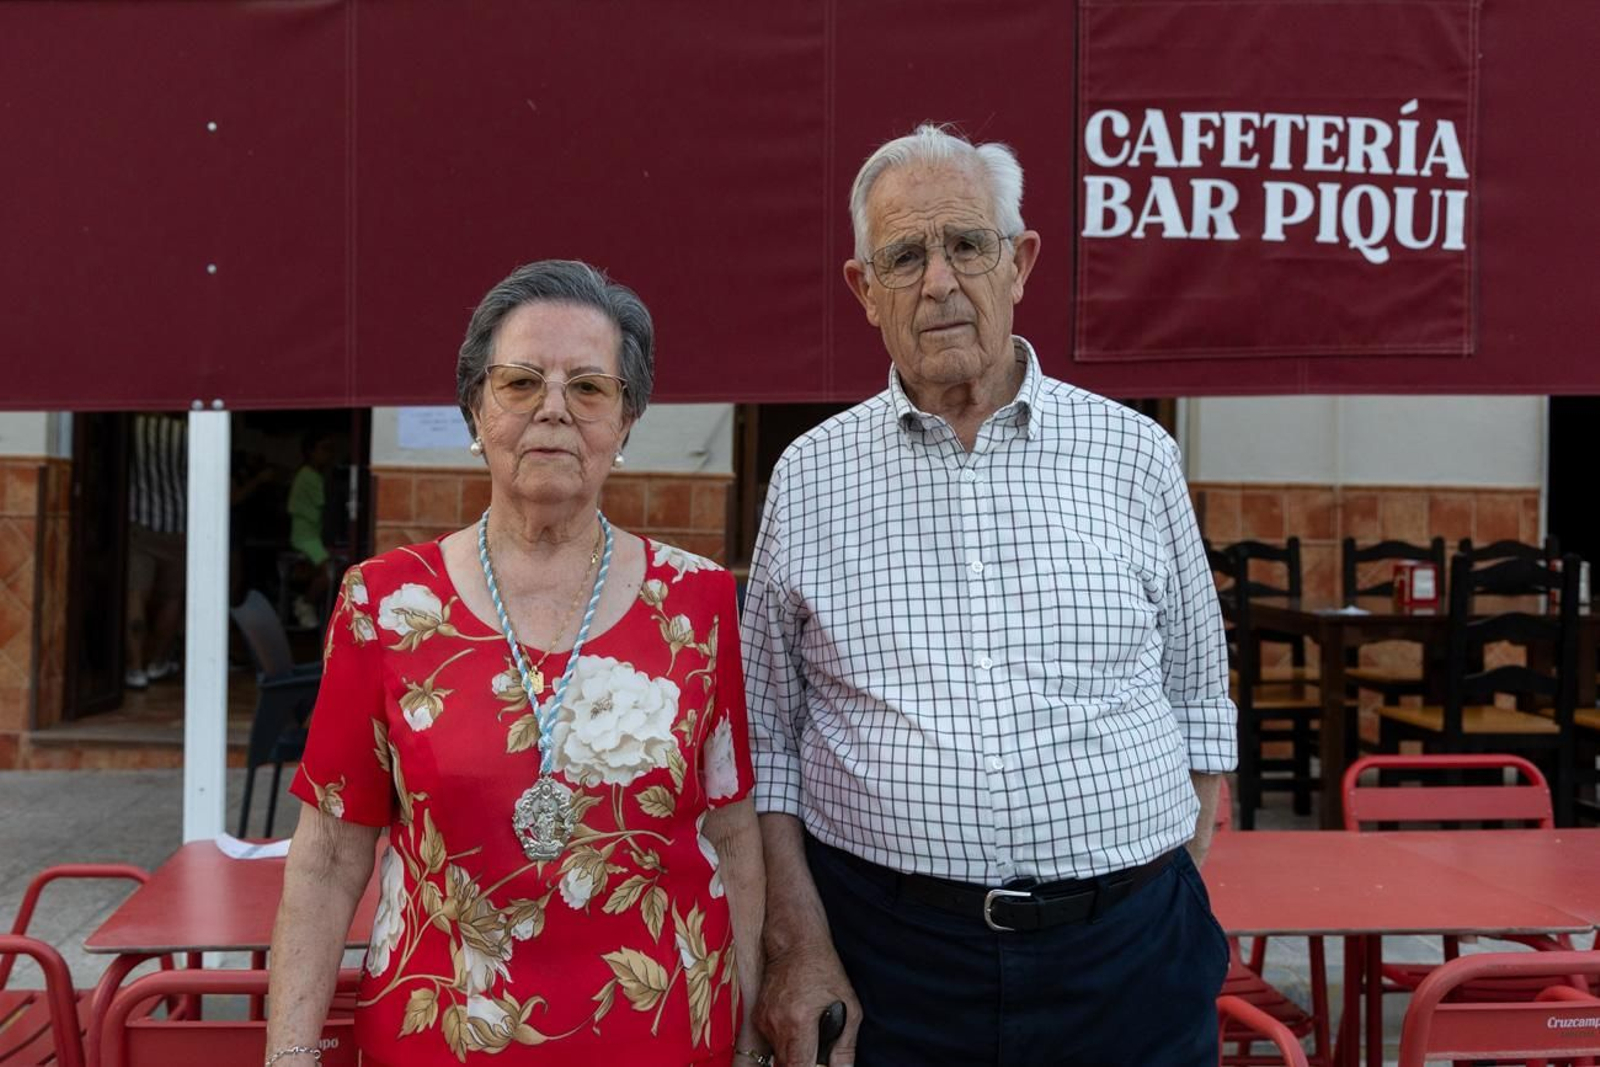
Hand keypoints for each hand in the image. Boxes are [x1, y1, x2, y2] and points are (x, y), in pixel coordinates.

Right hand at [754, 939, 860, 1065]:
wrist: (795, 943)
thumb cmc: (825, 970)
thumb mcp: (849, 1007)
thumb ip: (845, 1047)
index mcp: (799, 1022)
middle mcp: (776, 1024)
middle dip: (803, 1064)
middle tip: (817, 1055)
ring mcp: (763, 1021)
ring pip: (777, 1057)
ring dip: (793, 1056)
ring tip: (809, 1037)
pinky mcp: (757, 1017)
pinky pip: (770, 1043)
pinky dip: (785, 1043)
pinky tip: (797, 1026)